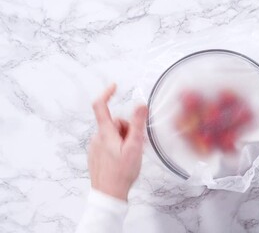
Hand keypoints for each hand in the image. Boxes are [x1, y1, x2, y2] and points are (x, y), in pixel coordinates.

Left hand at [89, 84, 146, 200]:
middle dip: (127, 129)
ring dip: (124, 139)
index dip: (107, 93)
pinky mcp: (96, 155)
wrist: (108, 195)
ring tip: (130, 154)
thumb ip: (137, 124)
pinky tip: (122, 160)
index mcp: (105, 133)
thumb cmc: (121, 173)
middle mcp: (97, 137)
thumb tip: (140, 105)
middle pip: (114, 122)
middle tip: (136, 144)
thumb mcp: (134, 147)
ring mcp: (95, 147)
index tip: (114, 86)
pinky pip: (109, 144)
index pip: (100, 105)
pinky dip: (118, 147)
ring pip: (113, 134)